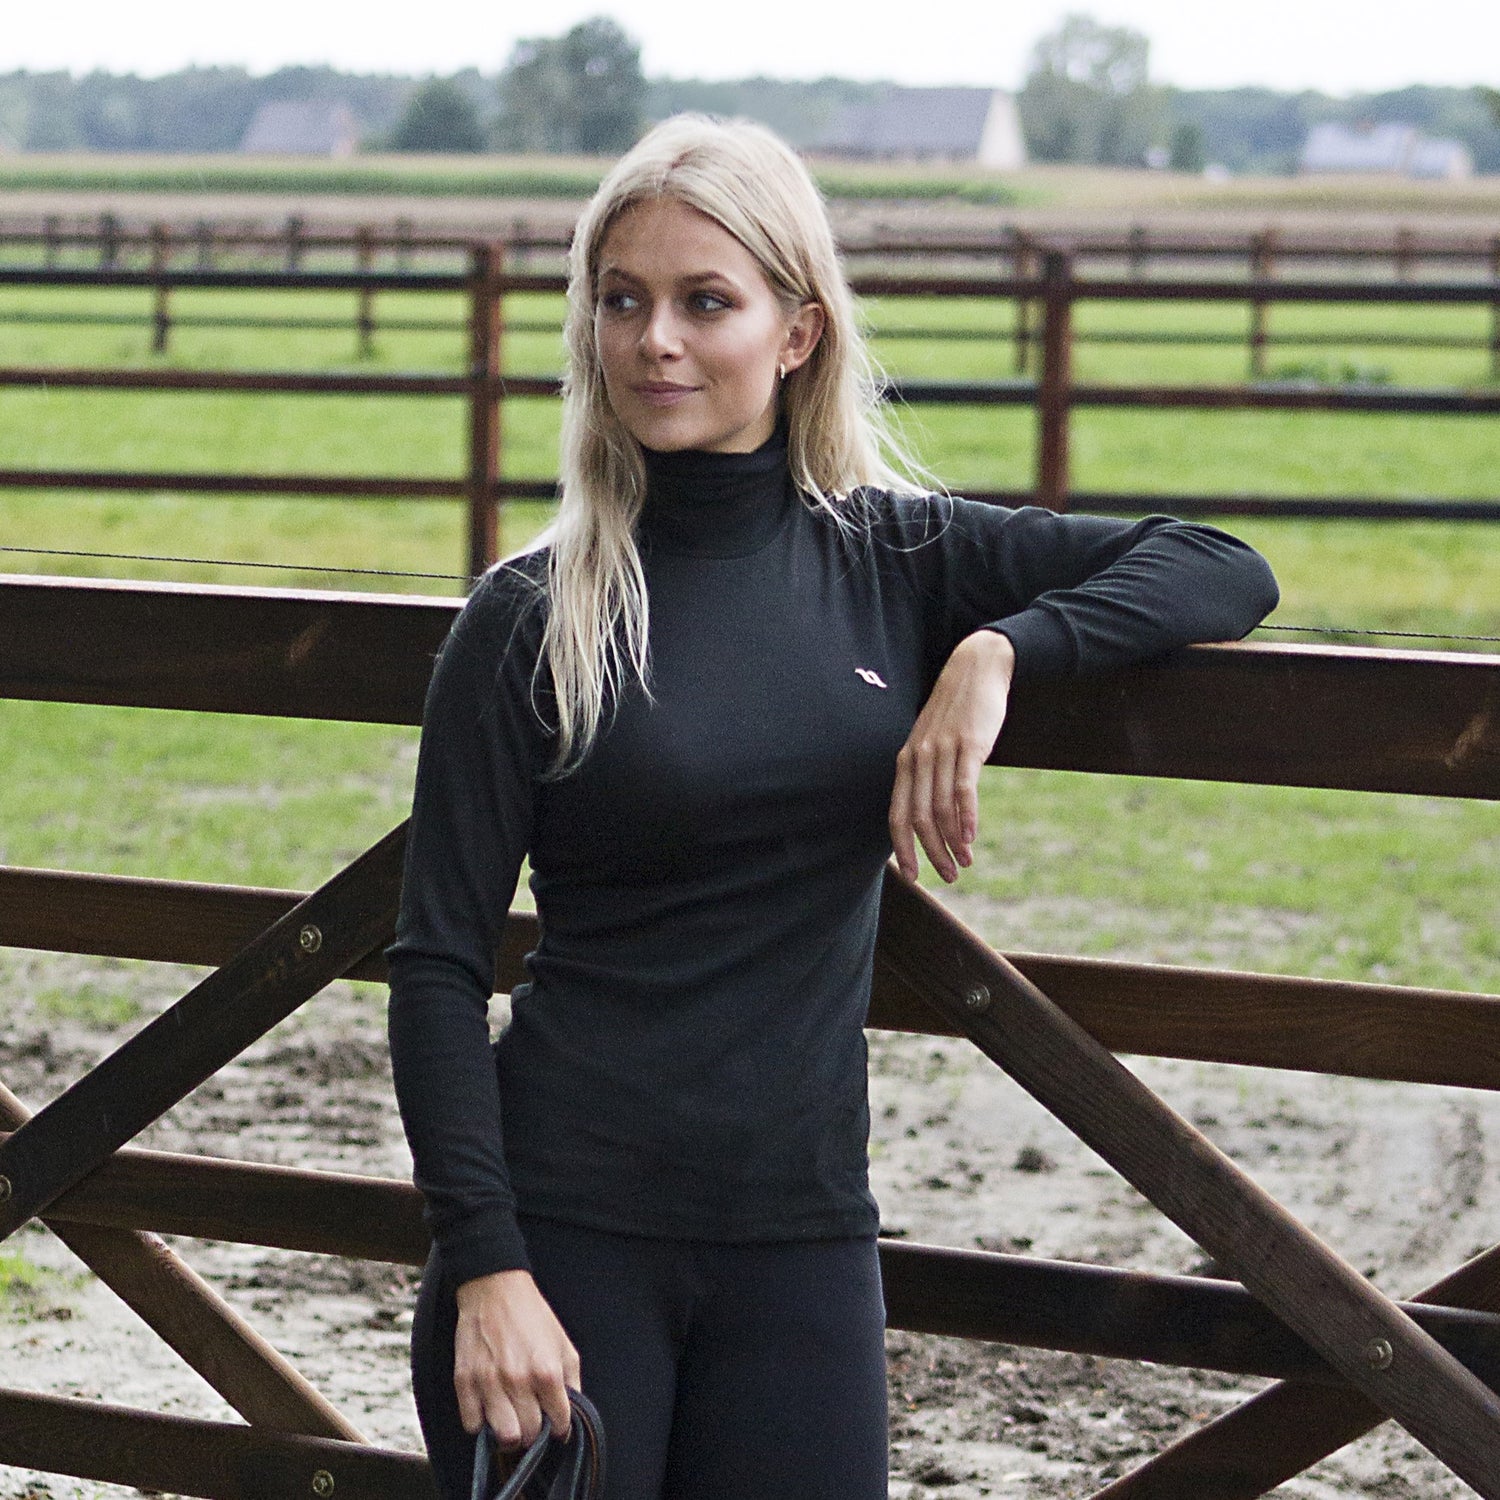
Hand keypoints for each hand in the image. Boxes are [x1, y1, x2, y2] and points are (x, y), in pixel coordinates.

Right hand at [453, 1269, 579, 1448]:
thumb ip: (571, 1381)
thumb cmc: (532, 1316)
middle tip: (531, 1418)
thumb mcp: (563, 1343)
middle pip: (529, 1435)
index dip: (559, 1427)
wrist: (494, 1288)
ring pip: (503, 1438)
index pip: (559, 1424)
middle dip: (534, 1432)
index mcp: (547, 1371)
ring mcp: (489, 1383)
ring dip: (509, 1434)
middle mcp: (518, 1380)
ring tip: (511, 1419)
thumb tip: (569, 1415)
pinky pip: (472, 1425)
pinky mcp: (465, 1382)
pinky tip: (489, 1407)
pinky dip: (481, 1423)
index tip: (554, 1423)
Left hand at [889, 630, 1015, 883]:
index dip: (902, 849)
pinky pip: (963, 788)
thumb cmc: (957, 712)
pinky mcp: (968, 745)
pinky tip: (971, 837)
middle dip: (931, 854)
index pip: (897, 815)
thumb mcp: (933, 742)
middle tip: (948, 877)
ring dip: (952, 842)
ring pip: (941, 809)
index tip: (912, 876)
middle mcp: (918, 759)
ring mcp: (942, 752)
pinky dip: (966, 817)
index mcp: (906, 762)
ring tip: (965, 863)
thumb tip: (933, 813)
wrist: (977, 668)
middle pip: (919, 818)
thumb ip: (928, 774)